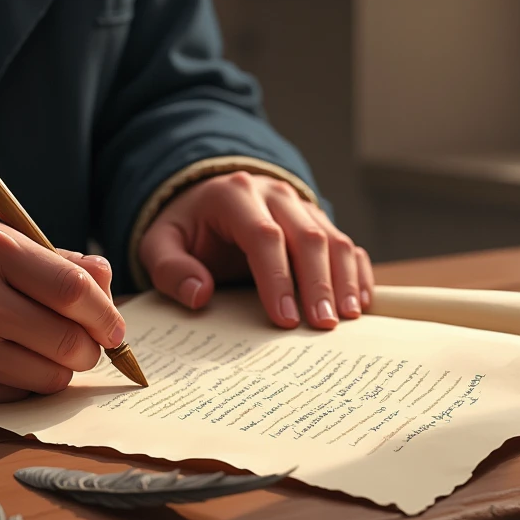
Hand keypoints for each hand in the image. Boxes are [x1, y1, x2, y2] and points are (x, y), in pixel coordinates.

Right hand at [0, 220, 122, 404]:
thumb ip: (55, 262)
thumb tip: (107, 284)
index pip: (74, 290)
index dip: (107, 315)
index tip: (115, 328)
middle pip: (70, 341)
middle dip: (91, 349)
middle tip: (84, 344)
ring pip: (50, 377)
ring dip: (61, 368)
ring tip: (43, 350)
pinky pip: (17, 395)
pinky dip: (26, 383)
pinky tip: (7, 361)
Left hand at [138, 172, 373, 329]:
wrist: (207, 200)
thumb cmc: (186, 229)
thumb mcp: (159, 244)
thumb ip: (170, 269)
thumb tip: (200, 296)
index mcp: (234, 196)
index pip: (264, 236)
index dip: (277, 278)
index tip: (285, 319)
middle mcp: (274, 195)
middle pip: (307, 236)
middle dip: (318, 283)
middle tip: (323, 324)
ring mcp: (301, 206)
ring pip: (333, 239)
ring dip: (343, 280)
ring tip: (346, 317)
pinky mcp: (318, 221)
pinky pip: (347, 243)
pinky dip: (358, 272)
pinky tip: (360, 302)